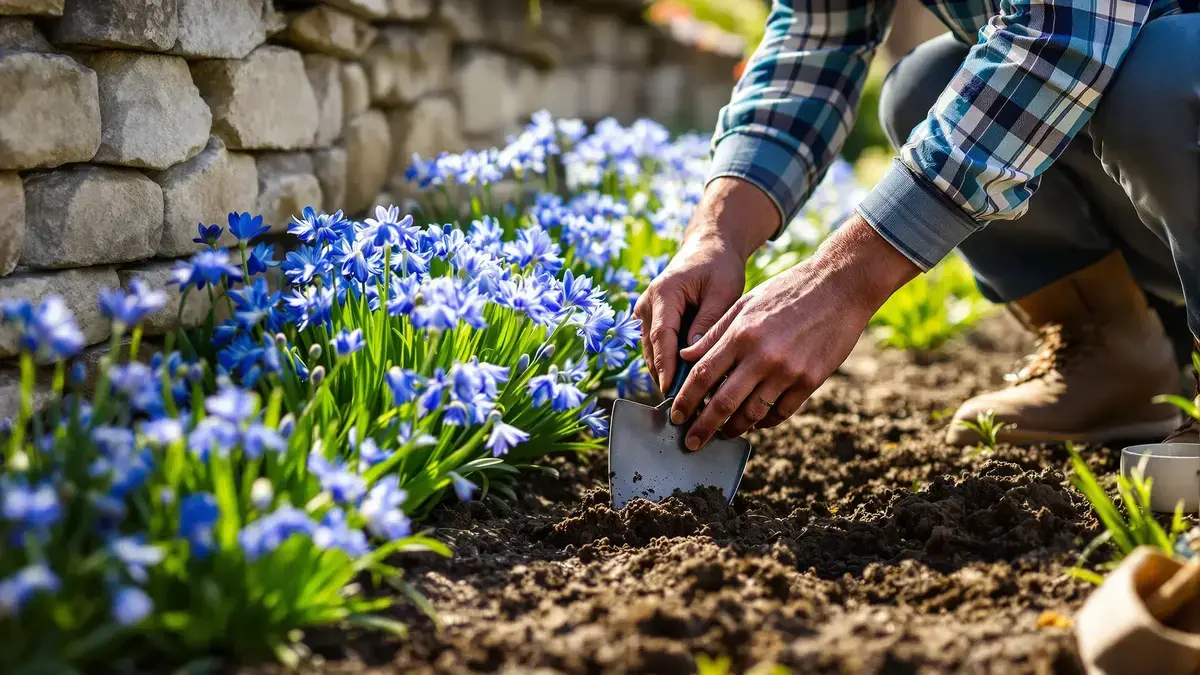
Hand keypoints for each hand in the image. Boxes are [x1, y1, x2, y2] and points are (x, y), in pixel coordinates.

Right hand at [634, 178, 779, 391]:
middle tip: (682, 407)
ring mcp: (645, 313)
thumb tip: (693, 356)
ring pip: (652, 353)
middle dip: (665, 378)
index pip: (662, 338)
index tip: (672, 393)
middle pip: (652, 351)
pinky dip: (668, 365)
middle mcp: (647, 305)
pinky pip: (657, 348)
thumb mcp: (722, 291)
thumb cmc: (719, 266)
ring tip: (685, 402)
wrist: (708, 248)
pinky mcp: (652, 321)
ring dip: (665, 375)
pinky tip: (686, 384)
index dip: (666, 368)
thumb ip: (708, 322)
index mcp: (663, 294)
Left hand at [670, 214, 919, 449]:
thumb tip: (685, 356)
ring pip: (752, 414)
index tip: (675, 416)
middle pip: (723, 403)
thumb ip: (715, 332)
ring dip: (734, 428)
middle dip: (703, 427)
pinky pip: (781, 412)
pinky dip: (765, 421)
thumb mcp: (745, 303)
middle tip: (691, 443)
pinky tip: (756, 422)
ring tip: (724, 433)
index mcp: (741, 334)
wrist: (840, 286)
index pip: (702, 375)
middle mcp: (762, 356)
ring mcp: (788, 371)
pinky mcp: (810, 381)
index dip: (685, 400)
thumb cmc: (788, 291)